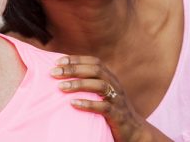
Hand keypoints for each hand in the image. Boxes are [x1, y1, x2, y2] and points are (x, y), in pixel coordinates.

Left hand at [51, 55, 169, 141]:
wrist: (134, 131)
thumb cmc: (112, 110)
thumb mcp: (103, 94)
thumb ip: (90, 84)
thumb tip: (65, 77)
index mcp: (111, 78)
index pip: (94, 62)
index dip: (77, 59)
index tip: (58, 61)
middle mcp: (115, 85)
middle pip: (95, 70)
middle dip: (74, 69)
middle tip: (54, 72)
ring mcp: (117, 99)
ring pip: (100, 85)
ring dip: (79, 84)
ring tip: (61, 87)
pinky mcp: (118, 115)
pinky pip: (104, 107)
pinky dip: (88, 104)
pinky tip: (74, 103)